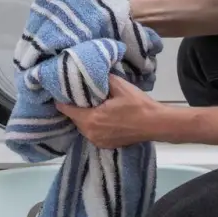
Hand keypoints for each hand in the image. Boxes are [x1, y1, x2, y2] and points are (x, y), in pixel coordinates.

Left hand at [56, 80, 179, 147]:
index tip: (61, 92)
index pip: (67, 110)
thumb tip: (92, 71)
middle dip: (75, 108)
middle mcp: (91, 133)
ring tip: (89, 105)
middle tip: (77, 96)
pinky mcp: (106, 145)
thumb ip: (103, 78)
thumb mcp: (119, 86)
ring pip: (83, 127)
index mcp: (91, 119)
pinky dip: (93, 125)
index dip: (62, 100)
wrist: (156, 124)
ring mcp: (98, 141)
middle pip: (75, 118)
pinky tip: (99, 116)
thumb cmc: (137, 105)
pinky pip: (93, 133)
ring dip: (84, 117)